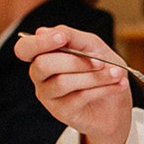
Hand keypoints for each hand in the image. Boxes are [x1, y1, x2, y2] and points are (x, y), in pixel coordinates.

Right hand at [16, 25, 132, 143]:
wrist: (117, 103)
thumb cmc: (102, 69)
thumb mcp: (92, 46)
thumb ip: (72, 37)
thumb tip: (43, 31)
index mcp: (43, 54)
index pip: (24, 48)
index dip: (40, 42)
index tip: (63, 38)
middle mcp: (40, 75)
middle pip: (43, 64)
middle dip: (75, 61)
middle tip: (100, 61)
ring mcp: (48, 95)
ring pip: (62, 82)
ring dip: (94, 76)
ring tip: (116, 74)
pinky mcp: (61, 112)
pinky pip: (79, 97)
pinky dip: (103, 88)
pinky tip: (118, 85)